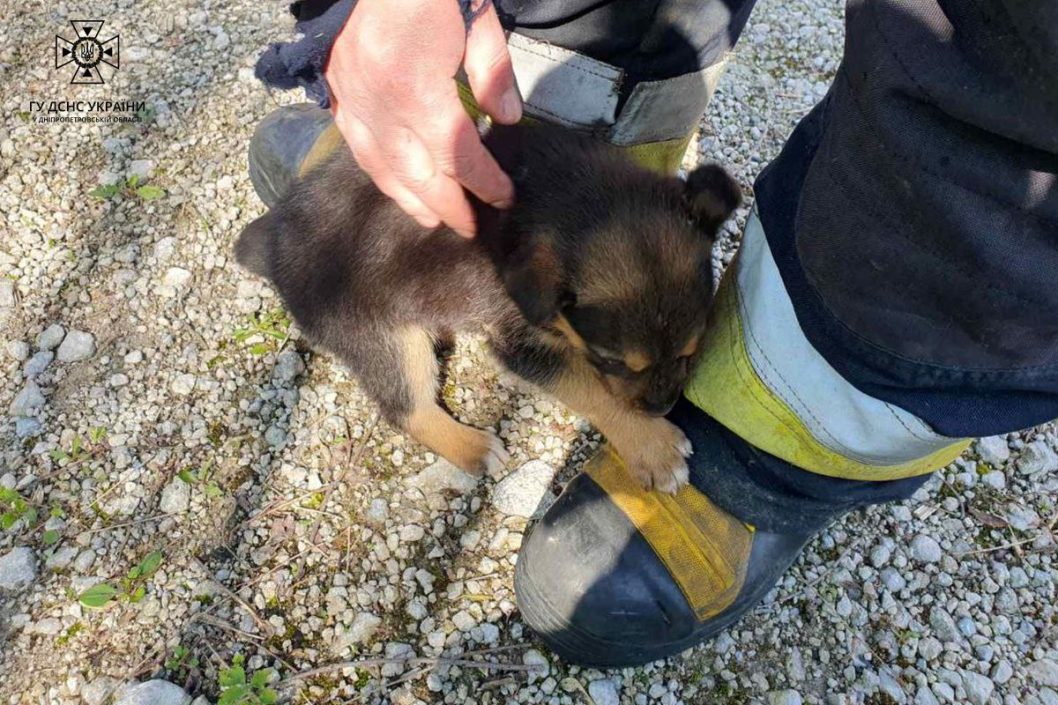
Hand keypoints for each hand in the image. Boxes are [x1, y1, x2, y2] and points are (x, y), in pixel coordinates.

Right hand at [324, 0, 521, 236]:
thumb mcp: (477, 17)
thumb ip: (494, 72)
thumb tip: (506, 121)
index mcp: (417, 89)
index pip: (457, 155)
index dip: (484, 182)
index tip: (505, 198)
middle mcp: (379, 104)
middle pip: (416, 174)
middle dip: (446, 206)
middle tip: (469, 229)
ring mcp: (352, 98)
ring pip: (379, 166)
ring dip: (407, 198)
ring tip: (431, 218)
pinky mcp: (336, 89)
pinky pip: (356, 143)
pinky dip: (377, 169)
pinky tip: (393, 180)